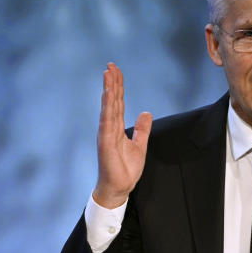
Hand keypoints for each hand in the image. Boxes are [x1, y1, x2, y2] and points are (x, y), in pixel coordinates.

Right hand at [92, 63, 152, 207]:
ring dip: (108, 90)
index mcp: (116, 127)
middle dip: (112, 83)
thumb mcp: (140, 145)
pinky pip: (107, 122)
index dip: (117, 86)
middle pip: (111, 101)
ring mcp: (106, 134)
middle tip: (111, 65)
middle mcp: (109, 127)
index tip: (116, 70)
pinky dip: (107, 108)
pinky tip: (108, 95)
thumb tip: (146, 113)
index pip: (117, 102)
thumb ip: (142, 129)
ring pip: (108, 107)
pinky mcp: (105, 142)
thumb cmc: (126, 169)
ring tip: (108, 73)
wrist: (120, 187)